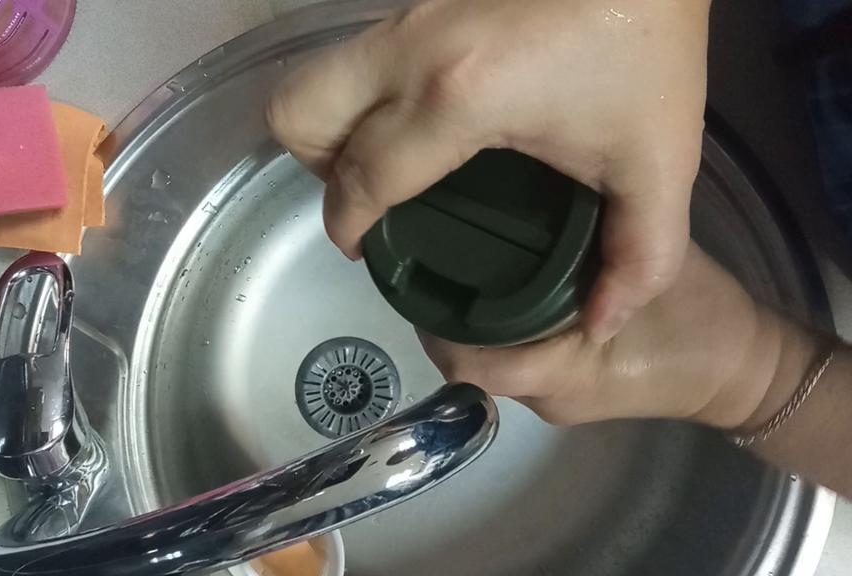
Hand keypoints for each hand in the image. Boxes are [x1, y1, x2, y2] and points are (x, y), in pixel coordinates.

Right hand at [268, 0, 710, 340]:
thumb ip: (639, 258)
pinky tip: (414, 115)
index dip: (348, 227)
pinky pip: (353, 55)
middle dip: (316, 167)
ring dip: (329, 126)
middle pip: (300, 115)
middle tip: (366, 193)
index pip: (360, 178)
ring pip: (314, 76)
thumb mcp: (659, 162)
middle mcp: (408, 52)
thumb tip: (599, 325)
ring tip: (381, 156)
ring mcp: (406, 16)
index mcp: (455, 100)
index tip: (364, 249)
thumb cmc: (650, 45)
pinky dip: (360, 93)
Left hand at [419, 245, 782, 428]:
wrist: (741, 369)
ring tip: (457, 263)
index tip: (425, 267)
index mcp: (562, 370)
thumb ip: (600, 244)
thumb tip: (534, 196)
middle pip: (468, 366)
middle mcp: (546, 396)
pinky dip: (495, 333)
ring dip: (467, 325)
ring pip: (488, 367)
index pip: (473, 362)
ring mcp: (554, 401)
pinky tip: (496, 286)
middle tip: (431, 254)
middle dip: (444, 319)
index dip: (441, 322)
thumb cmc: (699, 316)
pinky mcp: (564, 394)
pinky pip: (512, 366)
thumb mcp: (653, 270)